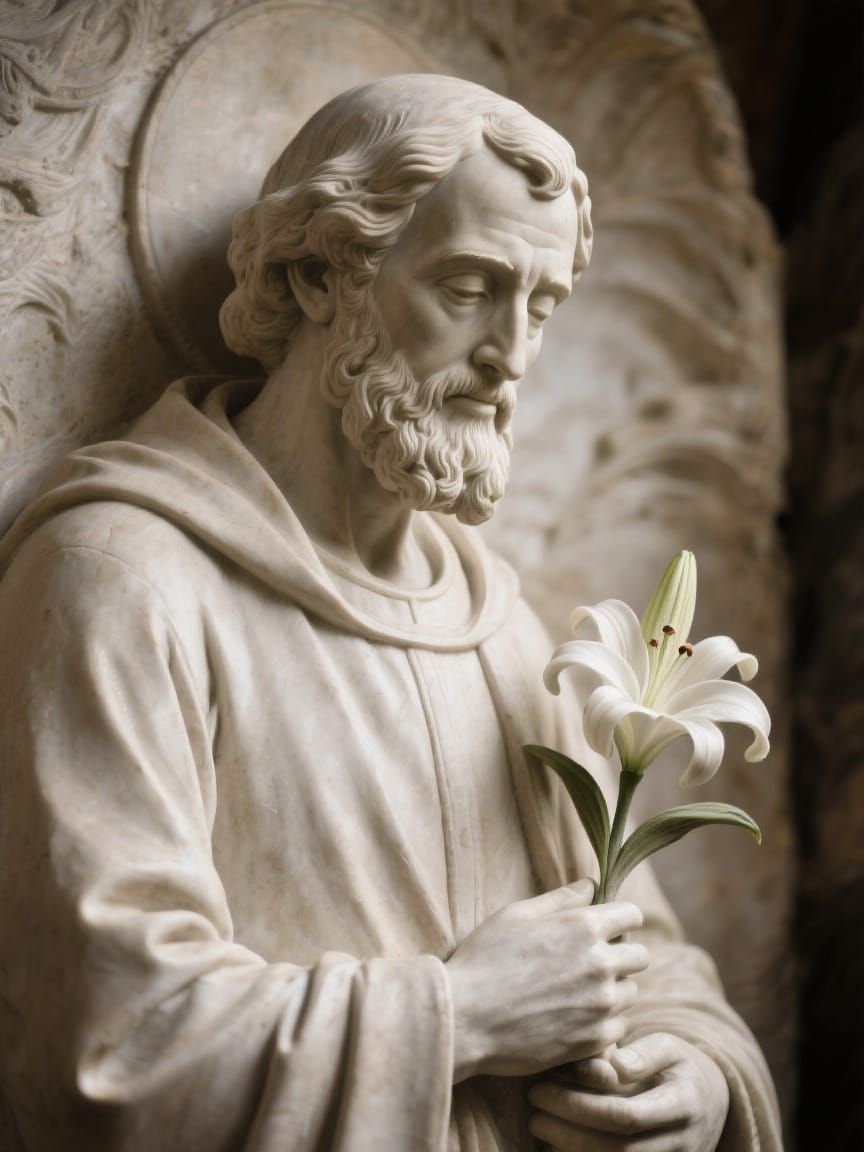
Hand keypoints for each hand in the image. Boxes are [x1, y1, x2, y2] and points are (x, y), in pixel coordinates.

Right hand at [446, 879, 646, 1080]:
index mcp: (584, 926)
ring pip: (630, 993)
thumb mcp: (517, 915)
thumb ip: (561, 899)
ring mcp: (601, 1004)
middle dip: (620, 955)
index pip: (632, 915)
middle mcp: (600, 963)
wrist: (464, 1018)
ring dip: (612, 991)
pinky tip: (572, 1019)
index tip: (605, 929)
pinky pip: (618, 1027)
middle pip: (640, 956)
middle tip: (589, 964)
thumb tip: (591, 885)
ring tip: (576, 993)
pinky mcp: (595, 1040)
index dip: (620, 919)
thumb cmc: (484, 959)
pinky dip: (602, 1023)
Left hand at [527, 1033, 728, 1150]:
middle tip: (533, 1113)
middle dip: (568, 1132)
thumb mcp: (671, 1047)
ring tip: (539, 1128)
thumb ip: (645, 1052)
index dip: (578, 1106)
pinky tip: (558, 1148)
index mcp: (684, 1104)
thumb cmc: (679, 1067)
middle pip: (617, 1148)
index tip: (540, 1089)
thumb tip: (616, 1067)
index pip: (625, 1115)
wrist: (711, 1104)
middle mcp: (683, 1143)